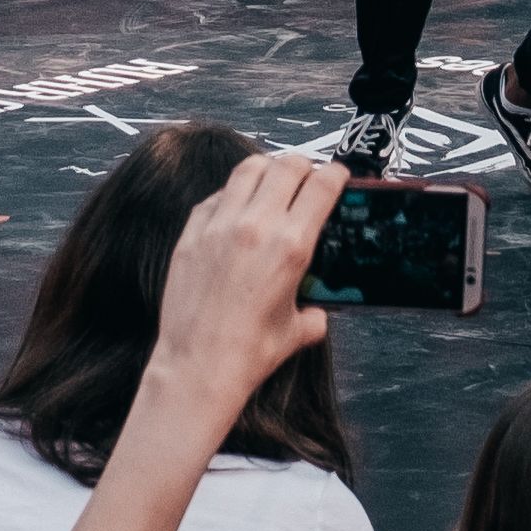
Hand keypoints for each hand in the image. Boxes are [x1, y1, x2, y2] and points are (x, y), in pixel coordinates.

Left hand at [132, 149, 341, 417]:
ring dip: (268, 169)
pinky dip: (233, 194)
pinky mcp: (192, 232)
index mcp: (292, 245)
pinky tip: (237, 209)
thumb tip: (318, 311)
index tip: (338, 175)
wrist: (198, 365)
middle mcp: (257, 225)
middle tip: (307, 177)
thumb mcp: (297, 331)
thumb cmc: (250, 352)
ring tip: (273, 181)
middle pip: (288, 165)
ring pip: (249, 169)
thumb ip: (315, 314)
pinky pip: (217, 195)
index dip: (335, 174)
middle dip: (304, 166)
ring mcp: (220, 224)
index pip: (322, 185)